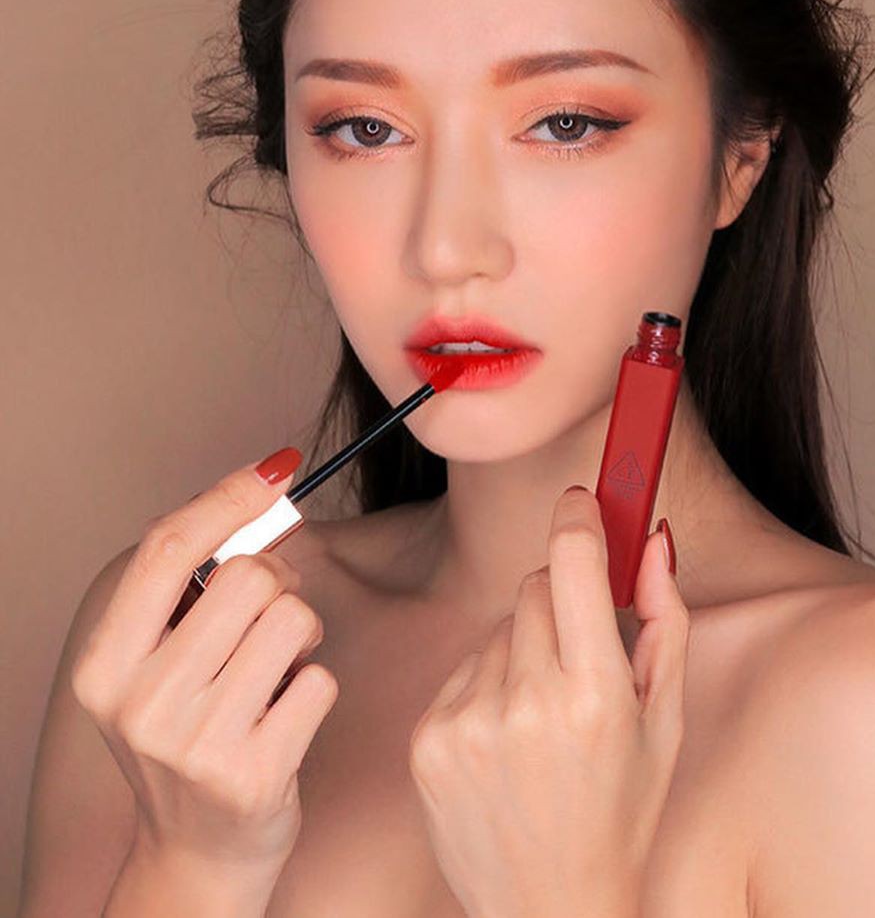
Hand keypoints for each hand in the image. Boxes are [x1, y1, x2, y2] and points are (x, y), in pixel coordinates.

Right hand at [70, 452, 338, 881]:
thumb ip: (196, 584)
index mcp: (107, 666)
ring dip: (300, 639)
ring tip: (273, 676)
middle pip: (246, 576)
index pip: (166, 548)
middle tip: (268, 622)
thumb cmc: (192, 735)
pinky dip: (315, 688)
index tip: (276, 468)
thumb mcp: (162, 663)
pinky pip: (319, 680)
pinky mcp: (252, 776)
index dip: (229, 496)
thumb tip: (268, 484)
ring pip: (292, 620)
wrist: (199, 853)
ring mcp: (194, 745)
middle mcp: (140, 704)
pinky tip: (286, 719)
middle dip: (277, 586)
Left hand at [407, 486, 687, 917]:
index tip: (581, 499)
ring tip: (540, 716)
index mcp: (596, 696)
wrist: (549, 910)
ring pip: (498, 628)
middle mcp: (528, 704)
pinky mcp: (429, 739)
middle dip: (559, 601)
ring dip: (522, 649)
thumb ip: (665, 621)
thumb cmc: (621, 814)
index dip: (578, 520)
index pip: (574, 565)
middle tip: (577, 654)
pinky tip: (506, 738)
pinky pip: (463, 668)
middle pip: (533, 587)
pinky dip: (486, 686)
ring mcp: (470, 722)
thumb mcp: (664, 722)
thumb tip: (656, 541)